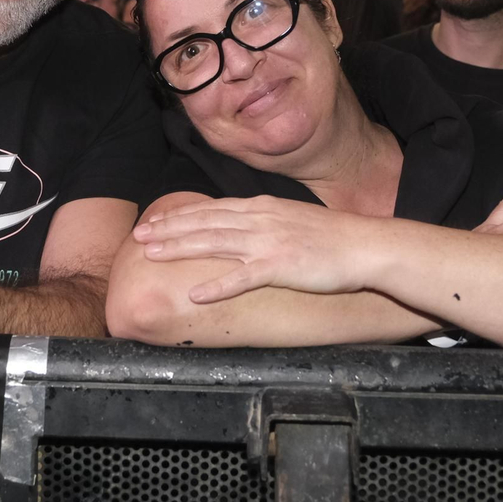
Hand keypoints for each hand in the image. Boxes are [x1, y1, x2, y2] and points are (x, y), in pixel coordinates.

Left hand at [132, 195, 371, 303]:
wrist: (365, 246)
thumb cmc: (331, 237)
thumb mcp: (291, 219)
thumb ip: (264, 221)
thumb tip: (240, 228)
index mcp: (261, 207)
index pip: (211, 209)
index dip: (179, 215)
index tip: (153, 221)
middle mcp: (259, 219)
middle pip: (204, 223)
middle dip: (168, 229)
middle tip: (137, 236)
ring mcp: (268, 242)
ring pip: (214, 243)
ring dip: (180, 248)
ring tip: (150, 256)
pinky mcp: (280, 267)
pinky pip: (242, 278)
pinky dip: (216, 286)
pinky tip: (194, 293)